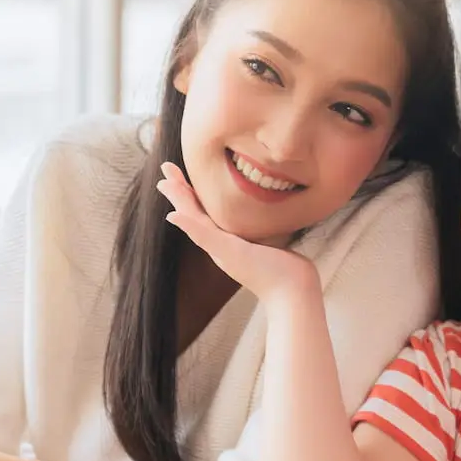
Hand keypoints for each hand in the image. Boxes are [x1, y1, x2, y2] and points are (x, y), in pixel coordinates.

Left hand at [156, 163, 319, 301]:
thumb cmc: (264, 272)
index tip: (165, 172)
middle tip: (169, 169)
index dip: (177, 191)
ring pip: (216, 214)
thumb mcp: (229, 250)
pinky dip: (230, 209)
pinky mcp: (258, 243)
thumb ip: (202, 233)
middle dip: (184, 189)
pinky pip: (237, 220)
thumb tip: (171, 216)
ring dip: (203, 197)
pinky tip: (235, 205)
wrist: (294, 292)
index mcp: (215, 240)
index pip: (190, 210)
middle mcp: (223, 241)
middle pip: (198, 209)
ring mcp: (240, 242)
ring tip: (194, 183)